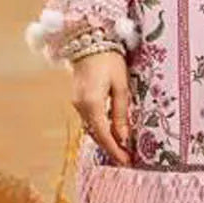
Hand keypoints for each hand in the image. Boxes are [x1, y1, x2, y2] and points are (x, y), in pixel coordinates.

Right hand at [70, 49, 131, 164]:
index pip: (103, 134)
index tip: (126, 162)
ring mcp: (77, 103)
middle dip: (111, 148)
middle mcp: (81, 106)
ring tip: (122, 150)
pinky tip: (111, 133)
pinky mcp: (78, 99)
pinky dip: (100, 129)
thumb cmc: (108, 60)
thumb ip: (120, 112)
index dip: (115, 150)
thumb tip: (123, 137)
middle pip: (96, 134)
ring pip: (92, 128)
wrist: (88, 41)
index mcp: (92, 103)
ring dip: (105, 140)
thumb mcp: (120, 86)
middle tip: (126, 160)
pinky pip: (90, 120)